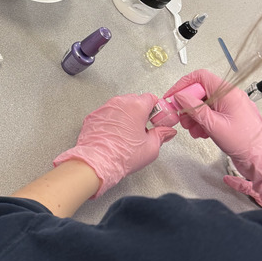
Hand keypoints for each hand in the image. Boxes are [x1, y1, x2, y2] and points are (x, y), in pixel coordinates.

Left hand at [53, 94, 174, 196]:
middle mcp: (119, 103)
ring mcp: (104, 108)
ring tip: (127, 134)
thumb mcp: (151, 147)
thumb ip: (162, 135)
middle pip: (135, 100)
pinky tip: (114, 135)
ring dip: (126, 115)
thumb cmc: (123, 155)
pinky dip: (112, 121)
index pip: (151, 98)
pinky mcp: (93, 116)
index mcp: (136, 106)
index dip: (156, 109)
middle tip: (143, 128)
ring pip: (120, 106)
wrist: (97, 162)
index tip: (157, 120)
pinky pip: (107, 114)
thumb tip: (168, 131)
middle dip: (141, 112)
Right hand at [163, 70, 261, 198]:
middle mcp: (229, 96)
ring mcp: (229, 106)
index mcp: (227, 92)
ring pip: (204, 104)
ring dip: (194, 116)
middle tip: (181, 117)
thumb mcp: (214, 125)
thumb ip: (195, 109)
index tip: (173, 96)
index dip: (183, 85)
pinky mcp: (229, 117)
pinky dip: (202, 121)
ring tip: (192, 128)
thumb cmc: (246, 142)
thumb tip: (181, 97)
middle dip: (187, 105)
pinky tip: (201, 132)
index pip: (200, 77)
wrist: (260, 157)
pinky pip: (211, 113)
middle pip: (200, 91)